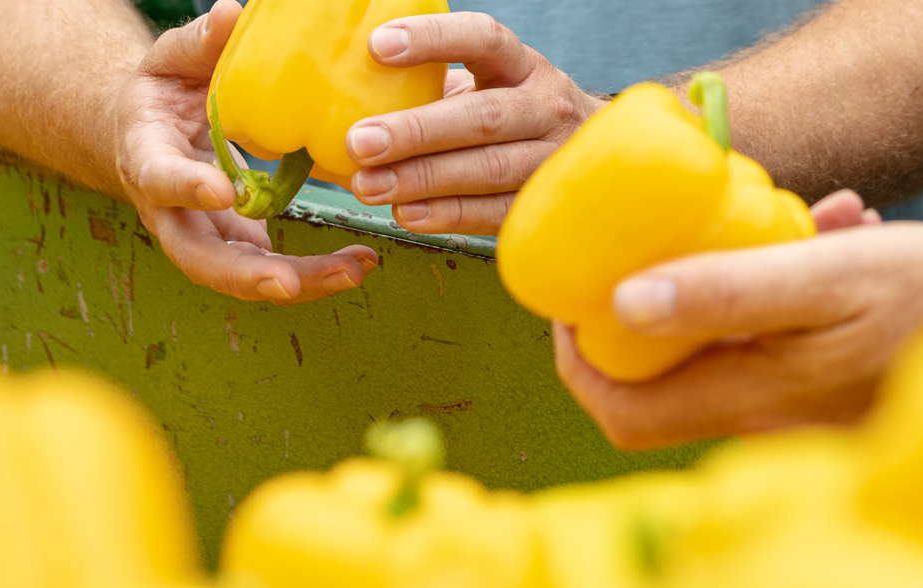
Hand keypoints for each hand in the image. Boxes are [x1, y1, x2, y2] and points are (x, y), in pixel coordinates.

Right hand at [111, 0, 377, 302]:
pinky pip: (273, 269)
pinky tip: (359, 264)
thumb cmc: (161, 92)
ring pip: (243, 275)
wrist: (146, 134)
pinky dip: (315, 273)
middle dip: (246, 275)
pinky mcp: (237, 244)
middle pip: (201, 258)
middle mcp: (171, 212)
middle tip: (287, 284)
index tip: (222, 191)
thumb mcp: (171, 60)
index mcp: (147, 158)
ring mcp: (205, 236)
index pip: (160, 178)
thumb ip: (201, 43)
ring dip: (299, 283)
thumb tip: (234, 12)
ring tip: (354, 270)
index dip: (187, 189)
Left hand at [341, 12, 606, 234]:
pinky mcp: (544, 203)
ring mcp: (552, 158)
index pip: (484, 39)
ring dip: (423, 179)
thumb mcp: (484, 87)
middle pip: (482, 118)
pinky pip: (495, 211)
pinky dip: (447, 214)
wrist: (590, 157)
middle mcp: (546, 106)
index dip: (434, 39)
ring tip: (368, 186)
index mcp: (523, 65)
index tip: (377, 46)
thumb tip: (332, 108)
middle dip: (416, 131)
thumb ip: (428, 90)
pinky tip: (405, 213)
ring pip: (488, 169)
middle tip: (360, 141)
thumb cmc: (509, 116)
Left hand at [554, 191, 922, 449]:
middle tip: (667, 236)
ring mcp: (796, 414)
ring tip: (796, 213)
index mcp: (748, 396)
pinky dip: (785, 288)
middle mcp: (763, 422)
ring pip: (724, 350)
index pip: (619, 407)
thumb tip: (620, 304)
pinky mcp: (829, 395)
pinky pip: (777, 343)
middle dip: (657, 300)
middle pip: (658, 382)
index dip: (579, 354)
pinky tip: (834, 231)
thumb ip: (725, 292)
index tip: (577, 292)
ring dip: (733, 278)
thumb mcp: (826, 278)